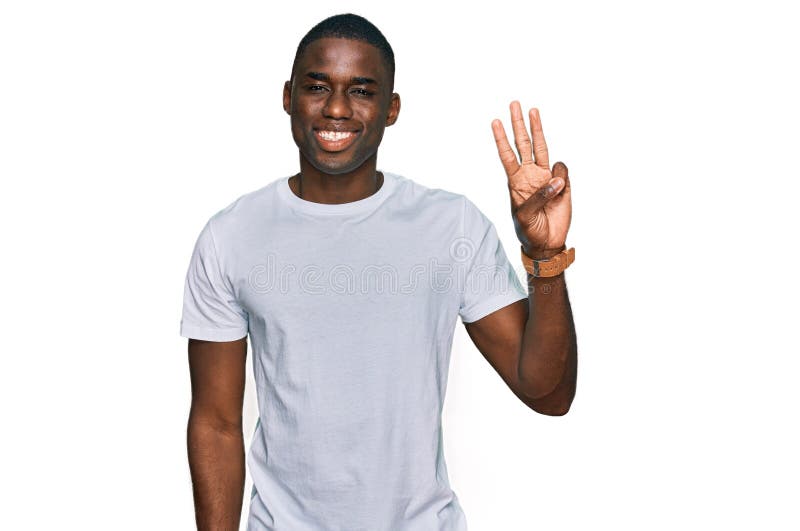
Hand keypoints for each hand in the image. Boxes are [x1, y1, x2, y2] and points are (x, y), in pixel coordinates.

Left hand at [492, 101, 571, 256]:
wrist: (546, 242)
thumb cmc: (528, 229)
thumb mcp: (524, 215)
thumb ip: (537, 196)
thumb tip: (556, 179)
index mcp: (516, 181)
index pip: (507, 155)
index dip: (501, 139)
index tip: (495, 121)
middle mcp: (530, 175)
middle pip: (523, 143)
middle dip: (518, 124)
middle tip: (514, 104)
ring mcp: (547, 178)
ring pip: (542, 147)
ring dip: (537, 129)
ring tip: (533, 111)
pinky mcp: (563, 185)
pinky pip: (563, 170)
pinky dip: (562, 175)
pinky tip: (560, 187)